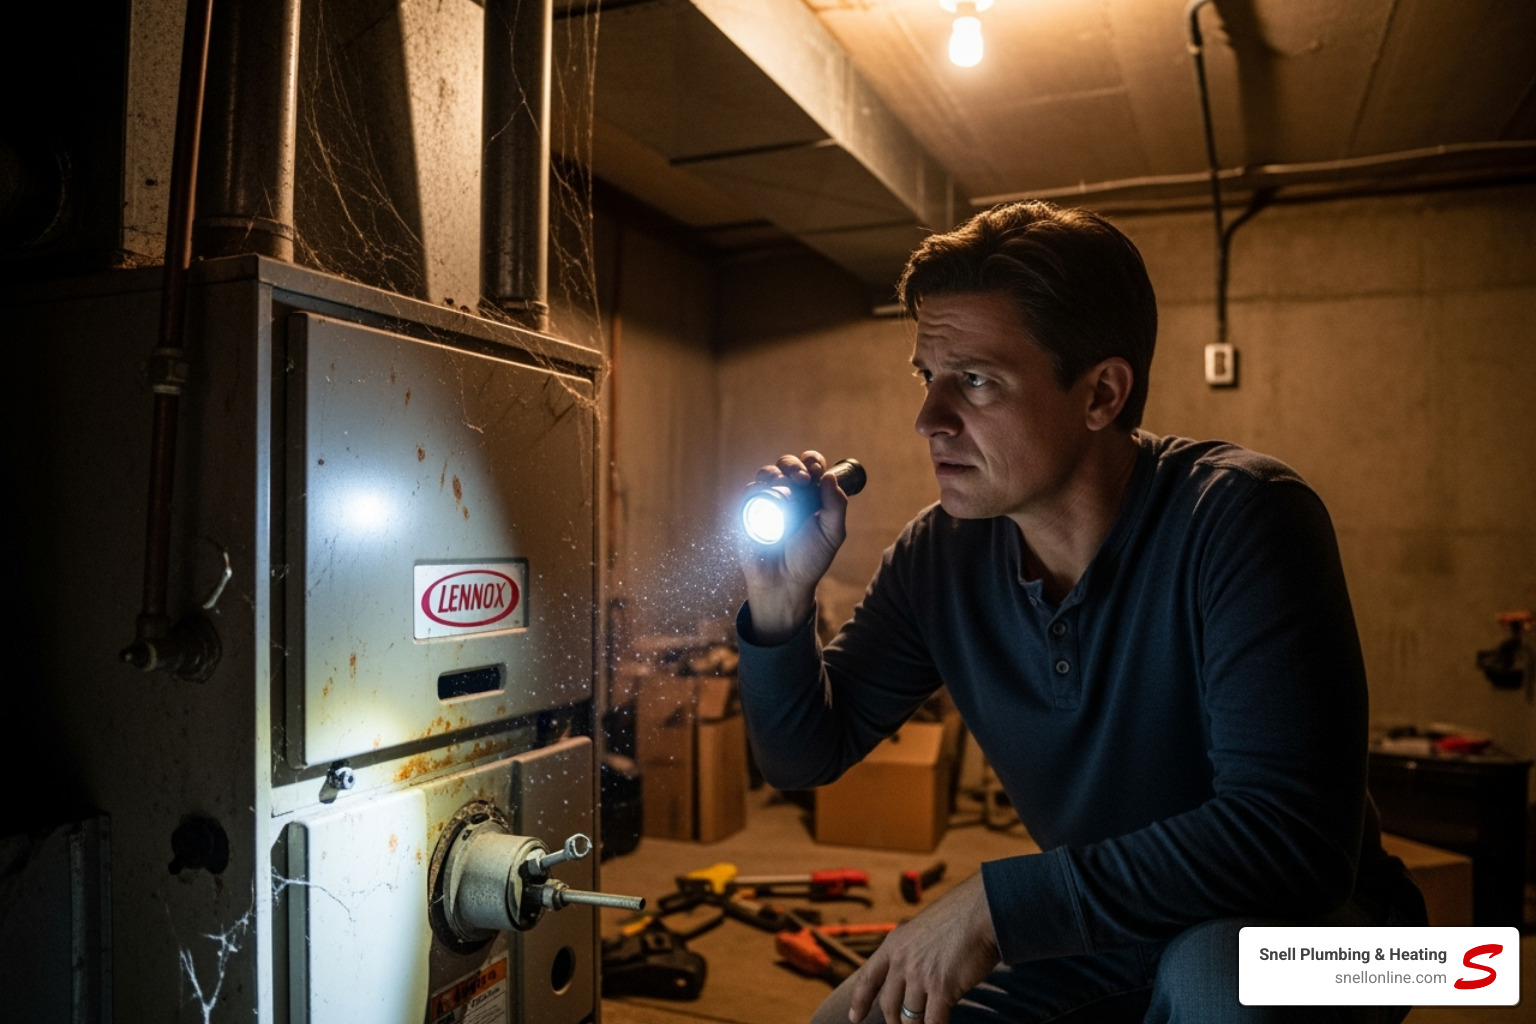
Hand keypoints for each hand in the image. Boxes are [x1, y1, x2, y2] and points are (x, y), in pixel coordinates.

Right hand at [737, 451, 848, 642]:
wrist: (784, 582)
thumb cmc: (810, 559)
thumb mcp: (832, 534)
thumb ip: (836, 506)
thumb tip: (830, 477)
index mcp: (810, 494)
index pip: (810, 466)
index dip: (811, 461)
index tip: (815, 469)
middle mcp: (789, 493)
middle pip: (787, 464)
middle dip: (793, 465)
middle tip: (801, 479)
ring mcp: (767, 500)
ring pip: (767, 473)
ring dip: (775, 473)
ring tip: (784, 486)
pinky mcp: (749, 511)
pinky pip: (750, 491)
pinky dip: (757, 489)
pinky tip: (767, 496)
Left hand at [848, 873, 999, 1023]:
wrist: (983, 911)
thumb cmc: (963, 917)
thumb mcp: (925, 929)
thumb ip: (915, 952)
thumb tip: (915, 979)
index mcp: (894, 943)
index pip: (868, 978)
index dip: (860, 1001)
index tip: (855, 1018)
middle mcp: (901, 960)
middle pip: (889, 1005)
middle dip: (896, 1023)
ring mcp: (919, 975)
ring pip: (911, 1018)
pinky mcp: (941, 988)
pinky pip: (934, 1022)